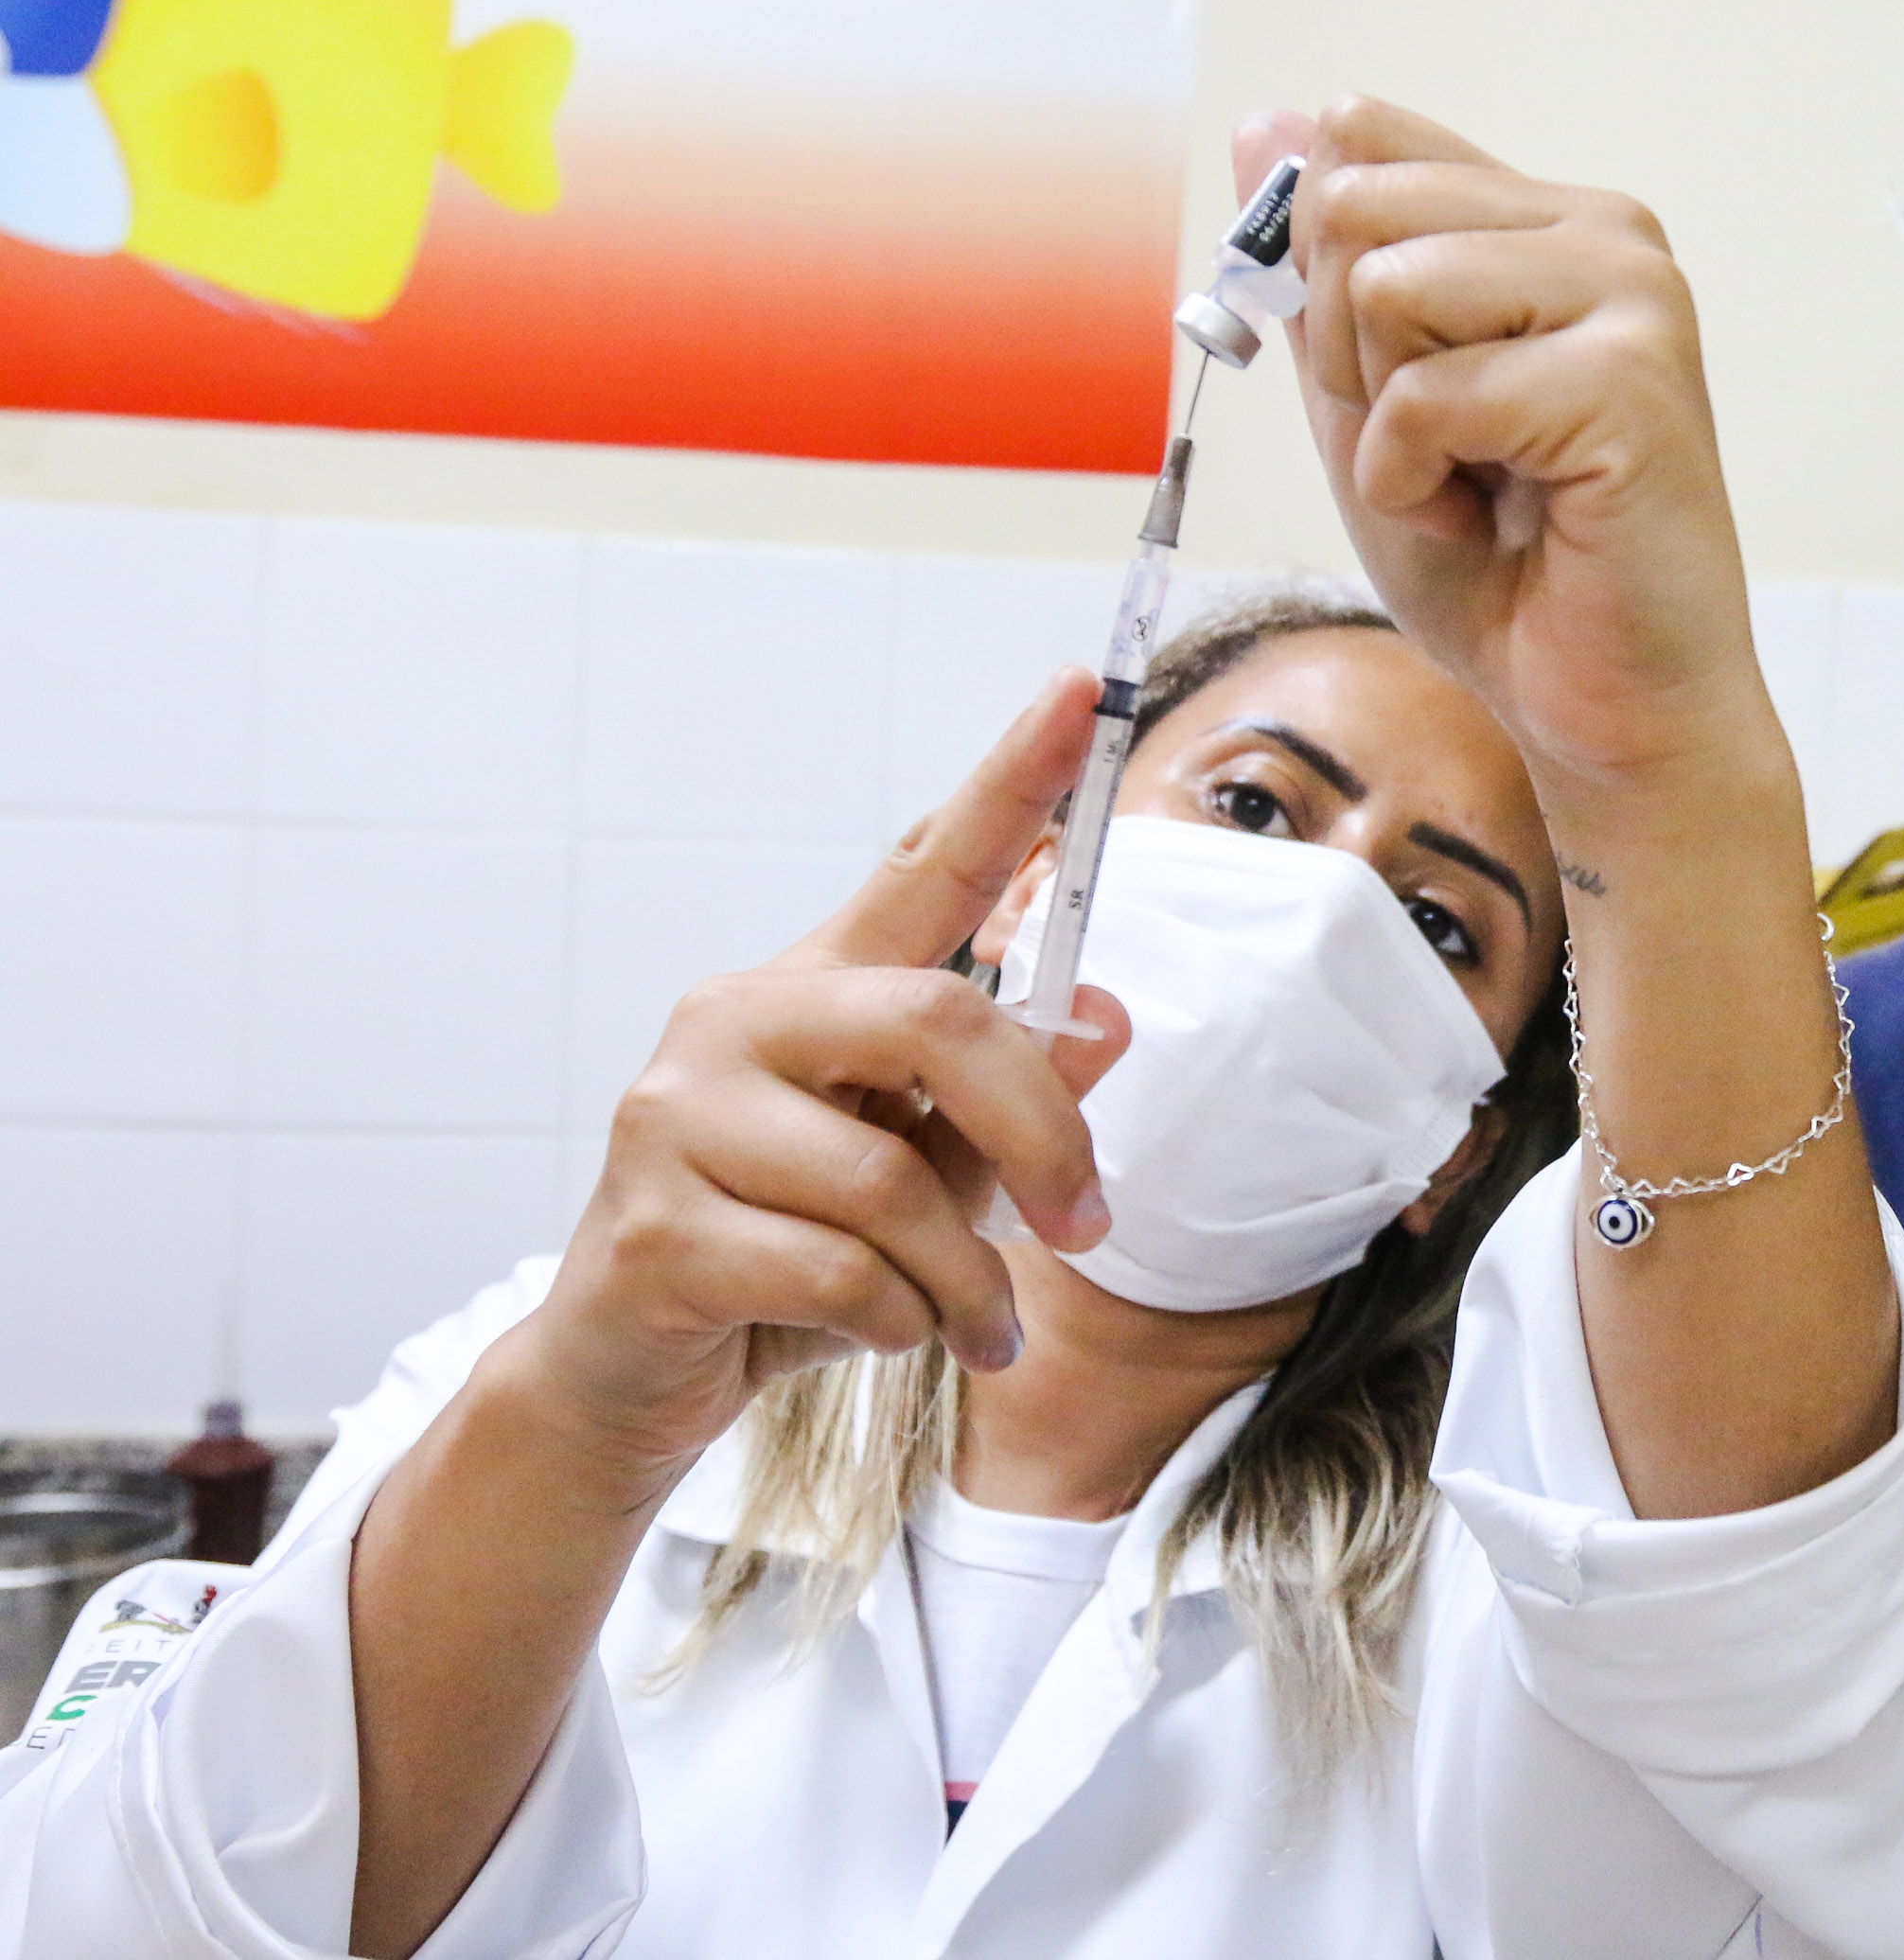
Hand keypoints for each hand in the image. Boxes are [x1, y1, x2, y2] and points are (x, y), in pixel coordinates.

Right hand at [507, 670, 1134, 1477]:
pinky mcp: (655, 1227)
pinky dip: (897, 1325)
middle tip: (1087, 1222)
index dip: (1012, 780)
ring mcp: (679, 1117)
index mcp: (815, 988)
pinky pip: (839, 1275)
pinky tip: (879, 1337)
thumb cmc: (789, 1265)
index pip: (927, 864)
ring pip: (892, 1184)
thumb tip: (1107, 1019)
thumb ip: (1010, 1102)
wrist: (628, 1381)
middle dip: (1041, 1136)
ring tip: (970, 1325)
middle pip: (941, 1023)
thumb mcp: (930, 1177)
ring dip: (963, 1278)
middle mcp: (735, 1022)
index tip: (1084, 690)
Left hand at [1241, 100, 1782, 796]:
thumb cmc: (1504, 570)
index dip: (1327, 284)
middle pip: (1356, 209)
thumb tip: (1262, 120)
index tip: (1399, 387)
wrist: (1605, 708)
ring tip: (1472, 485)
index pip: (1361, 144)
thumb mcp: (1366, 404)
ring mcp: (1632, 295)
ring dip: (1386, 423)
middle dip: (1351, 356)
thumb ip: (1319, 274)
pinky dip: (1416, 486)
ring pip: (1387, 288)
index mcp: (1548, 218)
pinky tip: (1494, 522)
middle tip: (1437, 450)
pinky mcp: (1630, 379)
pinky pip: (1427, 396)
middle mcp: (1604, 230)